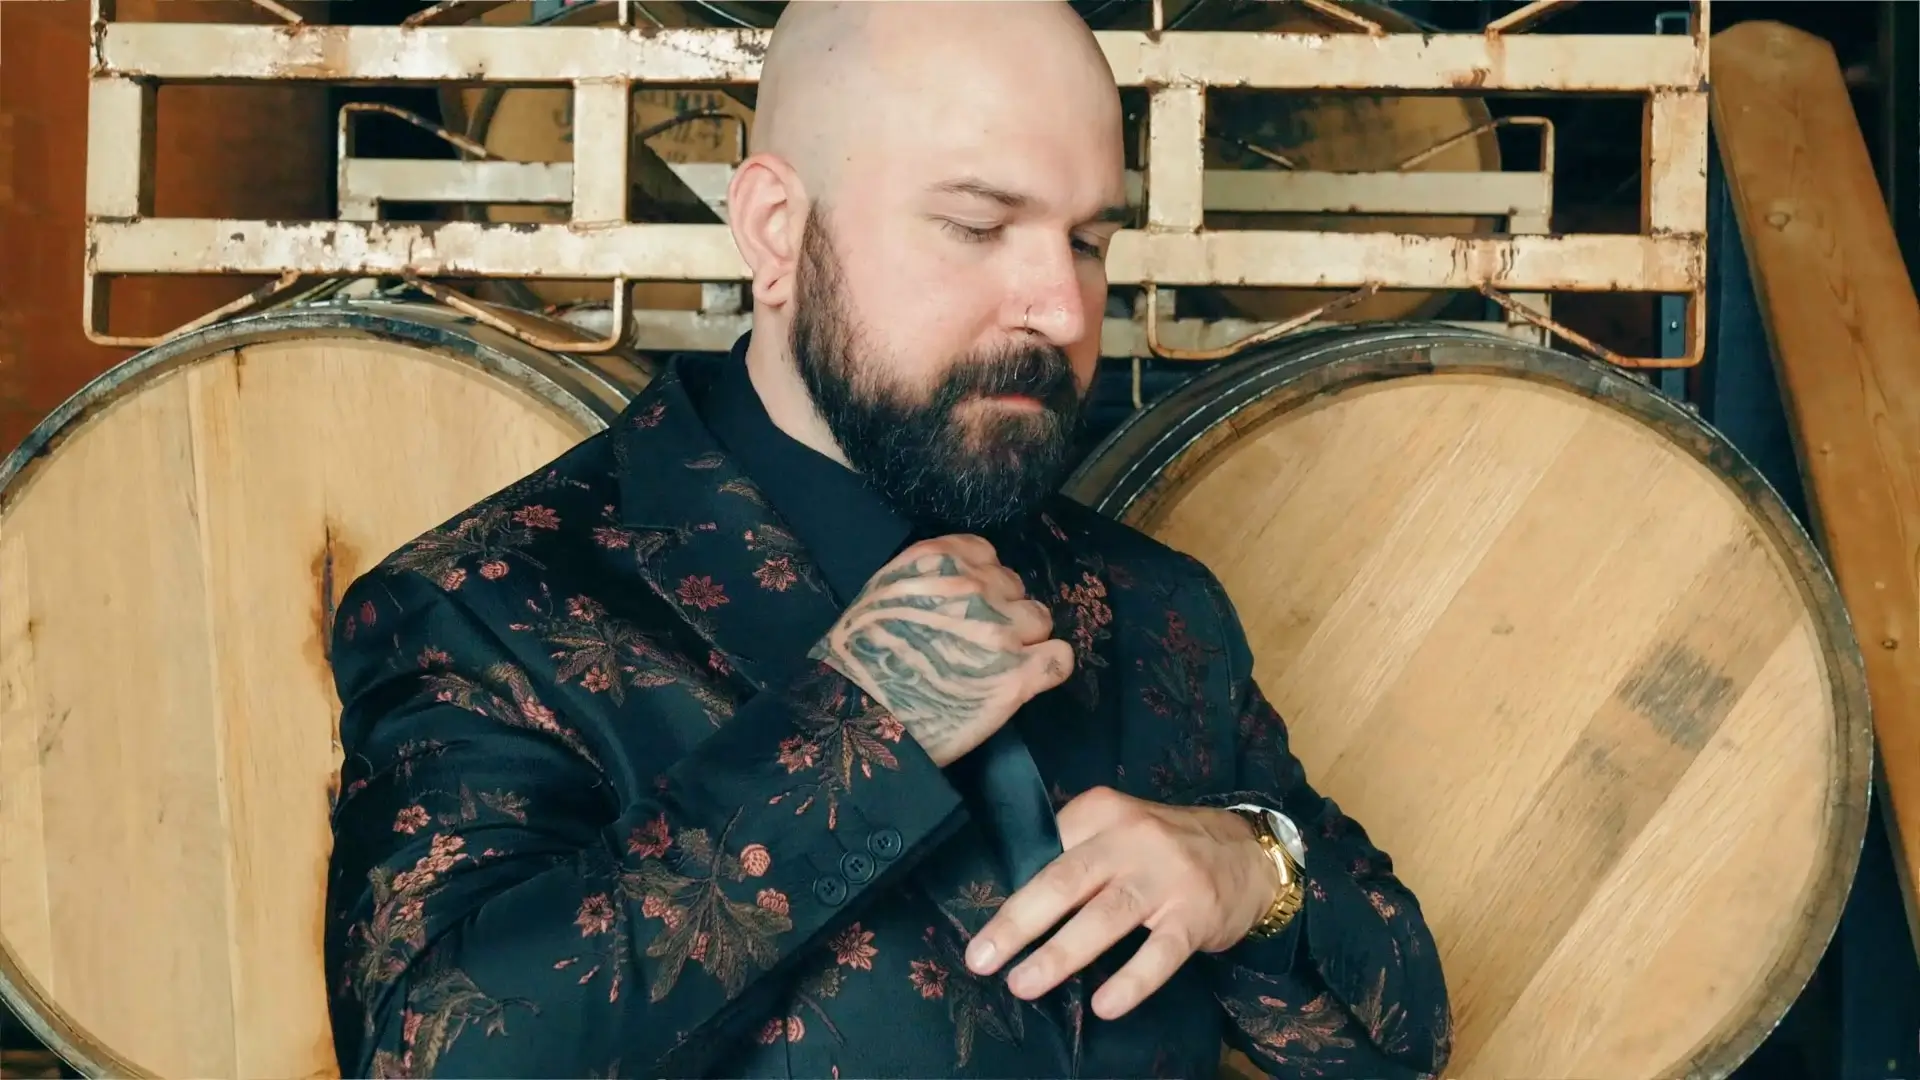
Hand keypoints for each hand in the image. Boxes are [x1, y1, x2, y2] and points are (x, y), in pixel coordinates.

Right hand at [810, 533, 1074, 767]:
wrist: (857, 714)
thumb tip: (952, 590)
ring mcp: (1002, 630)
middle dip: (1001, 611)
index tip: (968, 606)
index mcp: (941, 560)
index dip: (982, 582)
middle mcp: (977, 586)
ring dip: (1026, 640)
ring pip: (1041, 621)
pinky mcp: (1019, 675)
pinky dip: (1049, 668)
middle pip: (1015, 588)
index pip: (987, 556)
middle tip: (978, 644)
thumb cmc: (859, 657)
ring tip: (998, 666)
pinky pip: (1060, 658)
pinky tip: (1028, 680)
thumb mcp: (884, 593)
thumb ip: (924, 582)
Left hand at [965, 786, 1278, 1019]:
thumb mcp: (1119, 828)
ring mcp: (1166, 877)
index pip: (1045, 848)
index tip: (979, 925)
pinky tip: (1104, 1005)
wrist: (1250, 852)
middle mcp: (1132, 839)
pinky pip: (1159, 952)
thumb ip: (1075, 850)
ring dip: (1060, 954)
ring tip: (1023, 985)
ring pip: (1106, 916)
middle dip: (1018, 922)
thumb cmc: (1165, 847)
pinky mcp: (1195, 914)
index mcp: (1103, 812)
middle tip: (981, 958)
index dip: (1009, 889)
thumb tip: (1013, 898)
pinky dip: (1131, 980)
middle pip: (1065, 880)